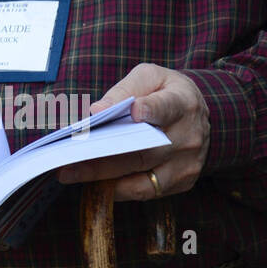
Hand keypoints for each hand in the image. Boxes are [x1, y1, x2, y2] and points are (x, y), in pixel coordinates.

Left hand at [57, 63, 209, 201]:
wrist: (198, 113)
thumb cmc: (165, 91)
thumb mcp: (149, 76)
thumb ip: (125, 89)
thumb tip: (97, 110)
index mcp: (182, 102)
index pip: (166, 107)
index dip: (150, 110)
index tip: (132, 112)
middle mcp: (189, 136)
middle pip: (143, 151)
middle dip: (102, 157)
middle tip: (67, 159)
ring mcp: (187, 163)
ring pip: (142, 177)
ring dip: (103, 178)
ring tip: (70, 174)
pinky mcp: (182, 181)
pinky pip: (146, 191)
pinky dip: (118, 189)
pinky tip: (92, 183)